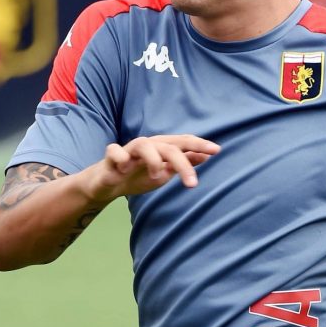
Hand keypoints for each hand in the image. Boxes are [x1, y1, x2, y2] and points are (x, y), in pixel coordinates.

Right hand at [83, 134, 220, 202]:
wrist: (108, 184)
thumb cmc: (138, 175)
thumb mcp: (165, 172)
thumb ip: (184, 163)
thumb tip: (207, 155)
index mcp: (161, 147)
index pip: (183, 142)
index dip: (199, 144)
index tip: (217, 151)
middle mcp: (147, 145)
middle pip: (168, 147)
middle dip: (183, 164)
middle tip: (192, 184)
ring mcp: (128, 149)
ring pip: (144, 144)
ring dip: (153, 161)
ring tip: (156, 177)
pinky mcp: (111, 156)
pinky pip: (115, 151)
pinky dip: (121, 158)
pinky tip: (125, 169)